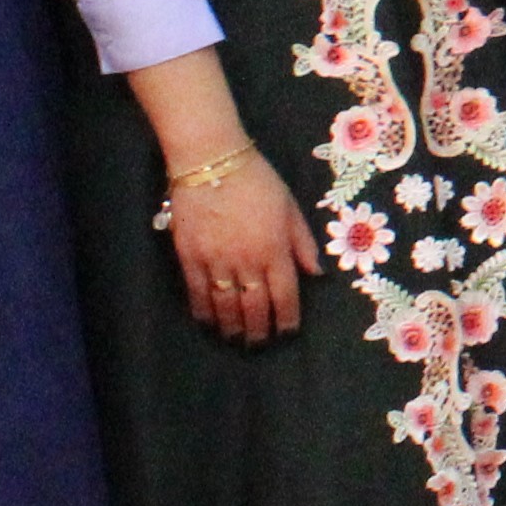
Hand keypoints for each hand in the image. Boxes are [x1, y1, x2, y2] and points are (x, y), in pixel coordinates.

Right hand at [161, 150, 316, 345]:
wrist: (211, 162)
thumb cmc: (257, 180)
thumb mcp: (290, 207)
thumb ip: (303, 242)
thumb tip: (316, 274)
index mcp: (275, 249)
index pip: (285, 295)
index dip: (287, 319)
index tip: (288, 332)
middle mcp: (247, 261)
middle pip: (254, 307)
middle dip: (259, 331)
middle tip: (260, 343)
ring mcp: (216, 261)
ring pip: (225, 306)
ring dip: (232, 327)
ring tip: (236, 338)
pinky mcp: (190, 257)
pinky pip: (197, 292)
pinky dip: (203, 311)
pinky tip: (208, 322)